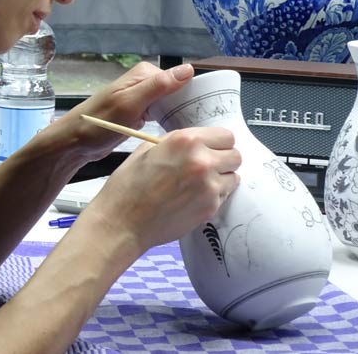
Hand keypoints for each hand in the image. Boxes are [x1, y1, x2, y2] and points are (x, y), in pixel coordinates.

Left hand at [53, 61, 194, 164]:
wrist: (75, 141)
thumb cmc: (99, 122)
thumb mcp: (130, 103)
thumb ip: (158, 86)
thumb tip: (188, 68)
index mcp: (144, 74)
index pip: (181, 79)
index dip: (195, 94)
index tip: (209, 113)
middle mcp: (144, 83)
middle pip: (178, 92)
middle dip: (189, 106)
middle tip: (203, 128)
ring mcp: (142, 99)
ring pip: (171, 104)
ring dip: (180, 116)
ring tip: (194, 133)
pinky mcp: (139, 115)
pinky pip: (162, 115)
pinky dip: (169, 123)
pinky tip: (177, 135)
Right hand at [83, 126, 240, 254]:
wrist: (123, 221)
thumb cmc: (128, 186)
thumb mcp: (146, 150)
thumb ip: (174, 143)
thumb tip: (191, 144)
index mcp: (185, 141)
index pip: (225, 136)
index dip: (217, 142)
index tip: (210, 148)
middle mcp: (202, 161)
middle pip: (235, 155)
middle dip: (223, 160)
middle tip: (206, 166)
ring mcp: (209, 186)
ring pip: (233, 177)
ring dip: (221, 178)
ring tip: (198, 184)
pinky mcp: (210, 208)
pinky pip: (223, 196)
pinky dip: (213, 196)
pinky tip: (192, 197)